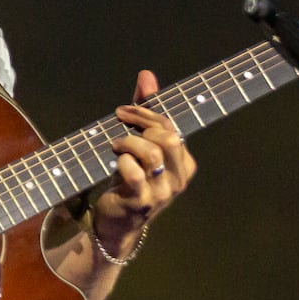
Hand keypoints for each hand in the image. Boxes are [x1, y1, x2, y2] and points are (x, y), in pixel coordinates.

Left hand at [90, 69, 195, 257]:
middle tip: (119, 125)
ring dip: (127, 142)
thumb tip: (147, 76)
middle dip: (141, 125)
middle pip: (168, 138)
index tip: (123, 111)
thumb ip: (145, 113)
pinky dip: (121, 161)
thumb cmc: (130, 180)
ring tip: (115, 145)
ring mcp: (162, 192)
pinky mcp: (141, 202)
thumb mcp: (139, 146)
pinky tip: (114, 162)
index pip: (172, 128)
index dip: (147, 113)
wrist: (117, 223)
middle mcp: (178, 178)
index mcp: (184, 164)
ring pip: (151, 153)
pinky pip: (134, 172)